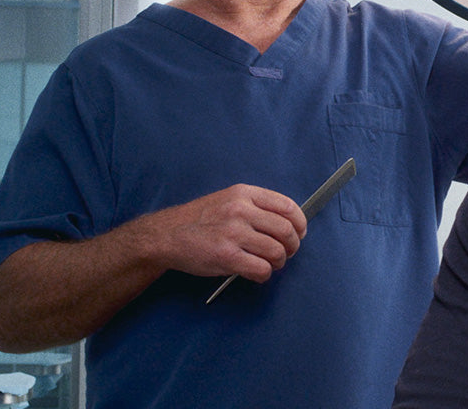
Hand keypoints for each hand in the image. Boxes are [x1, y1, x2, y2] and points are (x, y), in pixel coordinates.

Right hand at [143, 184, 306, 282]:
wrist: (167, 235)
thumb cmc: (199, 220)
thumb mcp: (228, 199)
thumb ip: (256, 206)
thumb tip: (288, 223)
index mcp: (244, 193)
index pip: (288, 206)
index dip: (300, 223)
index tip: (299, 233)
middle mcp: (240, 210)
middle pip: (286, 230)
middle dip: (293, 246)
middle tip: (287, 253)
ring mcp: (233, 233)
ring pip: (276, 251)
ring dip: (279, 262)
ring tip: (270, 264)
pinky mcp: (226, 256)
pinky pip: (261, 269)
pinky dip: (264, 274)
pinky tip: (257, 273)